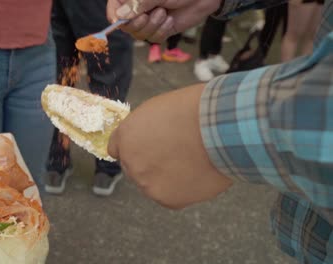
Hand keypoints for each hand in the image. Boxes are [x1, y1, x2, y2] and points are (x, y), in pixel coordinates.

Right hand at [107, 0, 221, 42]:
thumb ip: (138, 4)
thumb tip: (119, 15)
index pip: (114, 7)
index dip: (113, 16)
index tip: (118, 21)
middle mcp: (138, 9)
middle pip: (125, 25)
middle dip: (138, 23)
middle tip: (148, 15)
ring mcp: (148, 20)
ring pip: (139, 35)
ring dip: (152, 26)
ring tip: (164, 13)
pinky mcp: (159, 30)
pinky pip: (153, 39)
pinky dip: (162, 31)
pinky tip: (169, 21)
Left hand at [108, 84, 231, 208]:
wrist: (219, 129)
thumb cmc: (195, 112)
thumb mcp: (158, 109)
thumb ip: (144, 129)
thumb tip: (145, 140)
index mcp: (126, 135)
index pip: (117, 148)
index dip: (135, 147)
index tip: (145, 148)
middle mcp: (130, 161)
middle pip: (135, 168)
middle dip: (151, 162)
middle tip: (176, 153)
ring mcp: (146, 183)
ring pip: (153, 183)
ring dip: (167, 176)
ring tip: (192, 160)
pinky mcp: (166, 199)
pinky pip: (171, 196)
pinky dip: (184, 188)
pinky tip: (197, 172)